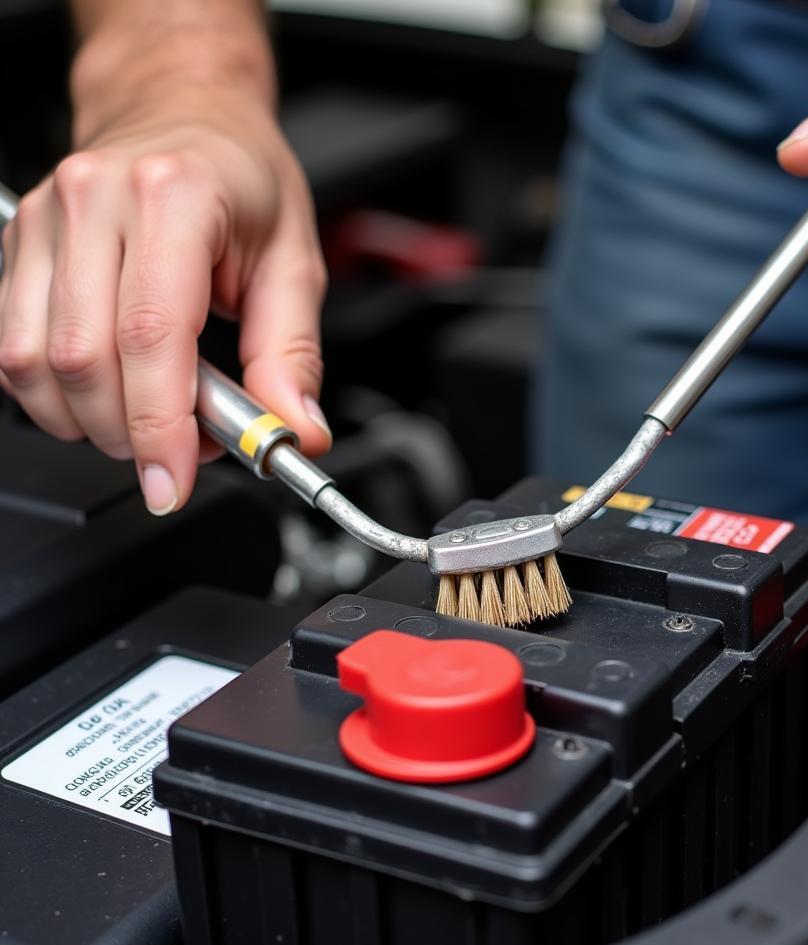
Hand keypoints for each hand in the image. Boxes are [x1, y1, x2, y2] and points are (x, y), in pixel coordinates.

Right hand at [0, 88, 329, 513]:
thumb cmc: (241, 181)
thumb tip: (294, 434)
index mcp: (174, 198)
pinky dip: (53, 395)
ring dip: (88, 421)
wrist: (185, 114)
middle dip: (129, 433)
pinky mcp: (16, 244)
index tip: (173, 482)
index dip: (159, 427)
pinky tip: (104, 393)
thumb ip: (292, 358)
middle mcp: (93, 201)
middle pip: (85, 359)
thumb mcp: (294, 263)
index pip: (151, 336)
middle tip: (180, 449)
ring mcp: (44, 220)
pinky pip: (10, 347)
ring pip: (33, 361)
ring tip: (147, 418)